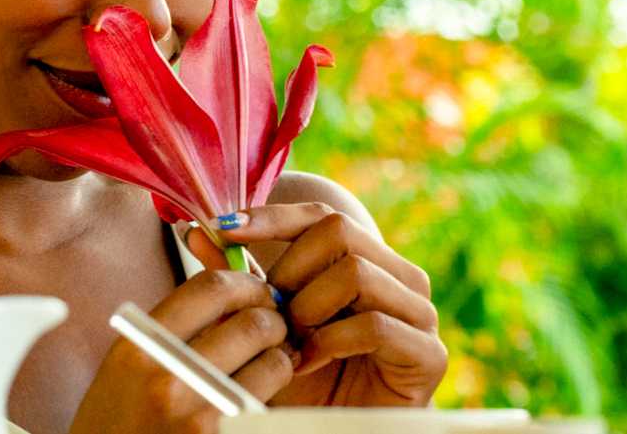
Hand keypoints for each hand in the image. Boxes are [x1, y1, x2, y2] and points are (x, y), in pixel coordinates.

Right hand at [68, 269, 295, 433]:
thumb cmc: (115, 423)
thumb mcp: (128, 365)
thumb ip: (173, 327)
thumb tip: (236, 290)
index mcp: (141, 346)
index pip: (210, 288)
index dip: (245, 283)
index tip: (255, 290)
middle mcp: (170, 378)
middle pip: (252, 322)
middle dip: (273, 319)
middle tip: (273, 326)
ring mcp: (200, 415)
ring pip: (273, 363)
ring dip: (280, 357)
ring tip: (270, 361)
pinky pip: (269, 406)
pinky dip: (274, 394)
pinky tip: (264, 393)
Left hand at [191, 203, 445, 407]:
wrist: (330, 432)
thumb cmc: (302, 379)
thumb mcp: (265, 325)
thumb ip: (239, 280)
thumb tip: (197, 232)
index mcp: (367, 260)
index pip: (322, 215)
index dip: (274, 216)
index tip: (225, 228)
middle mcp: (400, 277)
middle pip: (340, 231)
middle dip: (290, 270)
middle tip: (269, 312)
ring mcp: (420, 313)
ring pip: (357, 273)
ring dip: (308, 308)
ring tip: (288, 341)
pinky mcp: (429, 354)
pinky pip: (375, 325)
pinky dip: (331, 342)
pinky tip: (306, 362)